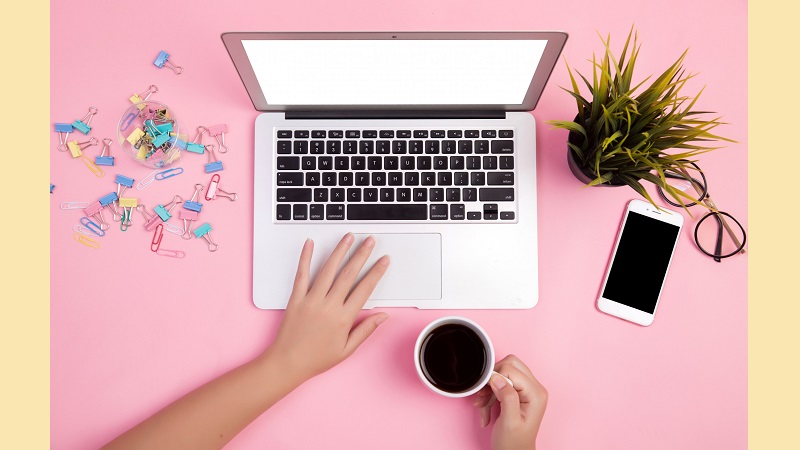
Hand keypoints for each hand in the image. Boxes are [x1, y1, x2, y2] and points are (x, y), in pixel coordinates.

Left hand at [267, 233, 389, 382]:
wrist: (287, 363)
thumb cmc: (316, 359)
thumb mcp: (347, 349)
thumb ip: (366, 330)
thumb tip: (383, 316)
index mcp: (343, 318)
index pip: (365, 289)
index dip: (376, 272)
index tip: (384, 261)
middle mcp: (328, 306)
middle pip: (348, 274)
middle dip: (362, 254)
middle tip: (370, 241)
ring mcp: (311, 300)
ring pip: (328, 270)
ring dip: (340, 251)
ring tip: (348, 237)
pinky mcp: (296, 298)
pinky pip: (302, 274)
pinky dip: (305, 257)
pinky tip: (310, 244)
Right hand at [473, 355, 547, 449]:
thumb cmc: (514, 443)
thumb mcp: (509, 421)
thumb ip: (506, 397)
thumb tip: (497, 377)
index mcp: (536, 394)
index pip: (512, 369)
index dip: (495, 377)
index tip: (485, 392)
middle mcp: (535, 388)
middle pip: (510, 365)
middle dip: (493, 379)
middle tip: (484, 396)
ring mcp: (528, 390)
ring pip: (504, 373)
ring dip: (489, 389)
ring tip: (483, 406)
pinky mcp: (520, 393)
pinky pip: (502, 383)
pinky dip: (491, 394)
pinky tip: (486, 408)